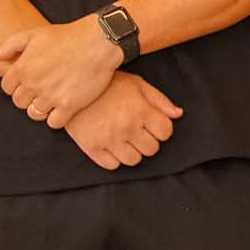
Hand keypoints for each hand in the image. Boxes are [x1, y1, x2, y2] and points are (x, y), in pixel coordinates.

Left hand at [0, 18, 123, 127]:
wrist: (98, 42)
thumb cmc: (67, 36)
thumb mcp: (34, 34)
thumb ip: (11, 45)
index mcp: (22, 68)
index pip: (7, 88)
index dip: (17, 85)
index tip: (30, 81)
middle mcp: (33, 84)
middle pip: (19, 102)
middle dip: (28, 97)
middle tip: (43, 89)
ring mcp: (51, 96)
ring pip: (35, 114)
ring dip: (41, 109)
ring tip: (52, 99)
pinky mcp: (69, 105)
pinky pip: (54, 123)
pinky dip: (57, 118)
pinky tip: (64, 107)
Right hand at [64, 73, 182, 169]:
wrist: (72, 86)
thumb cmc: (108, 84)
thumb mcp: (136, 84)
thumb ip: (159, 100)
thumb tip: (178, 114)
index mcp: (140, 111)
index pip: (166, 133)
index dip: (162, 129)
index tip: (153, 125)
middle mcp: (127, 128)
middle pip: (152, 150)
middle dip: (148, 141)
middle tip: (138, 132)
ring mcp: (109, 139)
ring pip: (134, 161)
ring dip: (133, 152)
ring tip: (125, 139)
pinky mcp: (91, 147)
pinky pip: (112, 166)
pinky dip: (114, 159)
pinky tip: (111, 145)